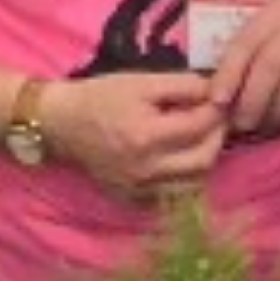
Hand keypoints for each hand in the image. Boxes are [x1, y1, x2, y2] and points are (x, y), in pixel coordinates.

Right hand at [41, 70, 228, 200]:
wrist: (61, 124)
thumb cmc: (100, 97)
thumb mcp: (140, 82)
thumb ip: (182, 86)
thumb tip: (215, 92)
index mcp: (146, 136)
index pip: (200, 126)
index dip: (216, 110)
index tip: (219, 98)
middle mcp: (145, 169)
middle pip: (204, 159)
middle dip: (217, 136)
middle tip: (216, 118)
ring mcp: (139, 189)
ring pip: (193, 182)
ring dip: (205, 158)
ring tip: (201, 136)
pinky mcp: (133, 198)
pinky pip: (173, 193)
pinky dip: (185, 176)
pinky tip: (181, 156)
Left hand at [204, 0, 279, 141]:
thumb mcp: (277, 27)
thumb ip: (251, 52)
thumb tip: (219, 97)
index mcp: (275, 13)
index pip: (245, 44)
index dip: (228, 75)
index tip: (217, 102)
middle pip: (270, 65)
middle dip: (252, 100)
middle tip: (243, 125)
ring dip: (278, 113)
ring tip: (269, 129)